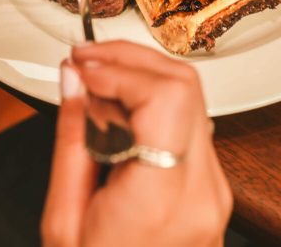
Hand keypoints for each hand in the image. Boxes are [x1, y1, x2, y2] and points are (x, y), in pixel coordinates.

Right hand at [42, 41, 231, 246]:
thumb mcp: (64, 221)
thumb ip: (73, 141)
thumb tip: (74, 83)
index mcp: (161, 201)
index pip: (165, 97)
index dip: (121, 68)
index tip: (83, 65)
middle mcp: (202, 192)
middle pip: (186, 87)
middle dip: (132, 59)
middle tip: (87, 60)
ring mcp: (216, 192)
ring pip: (193, 100)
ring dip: (144, 77)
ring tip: (96, 81)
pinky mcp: (215, 191)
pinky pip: (192, 127)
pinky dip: (156, 105)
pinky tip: (119, 109)